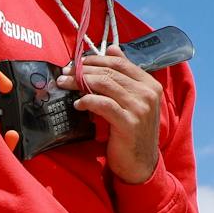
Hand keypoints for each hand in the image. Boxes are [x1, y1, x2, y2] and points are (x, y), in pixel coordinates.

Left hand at [57, 52, 161, 183]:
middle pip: (110, 72)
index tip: (76, 63)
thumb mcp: (132, 101)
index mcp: (150, 84)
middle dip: (83, 70)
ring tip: (64, 84)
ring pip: (105, 84)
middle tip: (64, 72)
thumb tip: (112, 48)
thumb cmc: (132, 132)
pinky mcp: (128, 123)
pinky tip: (77, 104)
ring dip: (80, 82)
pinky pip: (103, 104)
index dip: (95, 60)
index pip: (120, 63)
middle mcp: (147, 93)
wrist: (141, 164)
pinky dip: (87, 101)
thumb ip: (124, 76)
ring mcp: (140, 108)